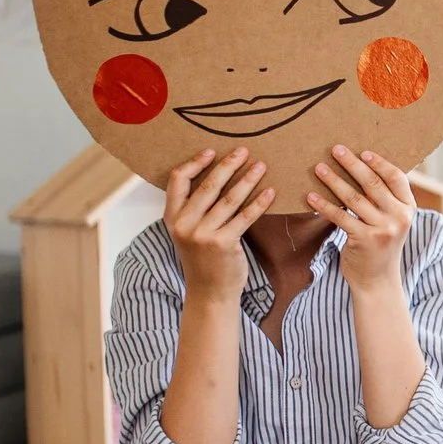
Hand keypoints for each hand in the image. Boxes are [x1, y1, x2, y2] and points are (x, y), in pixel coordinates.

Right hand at [164, 148, 270, 298]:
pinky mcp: (223, 244)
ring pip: (229, 199)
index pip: (177, 181)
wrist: (209, 293)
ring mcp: (203, 234)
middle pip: (207, 186)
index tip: (211, 151)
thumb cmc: (203, 259)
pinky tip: (270, 192)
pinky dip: (259, 203)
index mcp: (172, 217)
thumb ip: (194, 209)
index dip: (194, 163)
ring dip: (248, 180)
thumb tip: (217, 175)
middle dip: (228, 165)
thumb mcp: (188, 232)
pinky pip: (245, 217)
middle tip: (244, 151)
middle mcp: (184, 224)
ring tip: (261, 166)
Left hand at [310, 146, 416, 291]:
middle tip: (336, 149)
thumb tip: (364, 168)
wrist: (377, 281)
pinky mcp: (364, 240)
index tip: (363, 152)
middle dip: (352, 164)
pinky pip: (340, 217)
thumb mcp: (391, 221)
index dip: (380, 163)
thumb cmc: (379, 245)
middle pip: (373, 184)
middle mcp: (399, 217)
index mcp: (408, 208)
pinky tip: (310, 196)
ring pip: (353, 198)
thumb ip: (385, 200)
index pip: (397, 178)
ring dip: (333, 180)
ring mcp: (383, 229)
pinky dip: (324, 205)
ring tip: (318, 168)